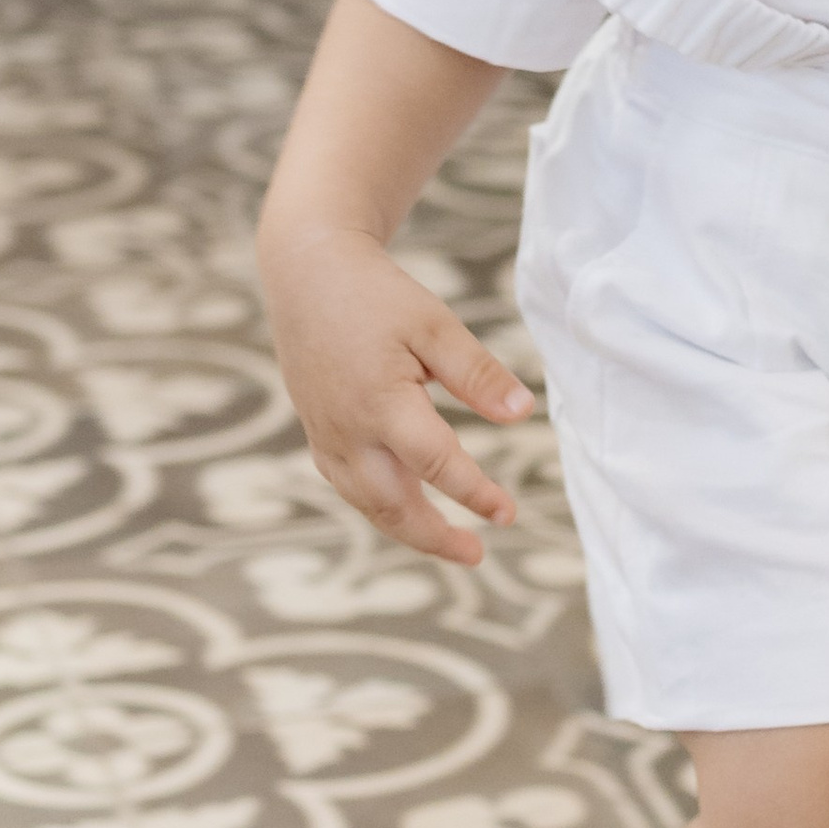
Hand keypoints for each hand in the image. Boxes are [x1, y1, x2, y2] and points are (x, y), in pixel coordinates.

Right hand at [266, 225, 529, 563]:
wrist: (307, 272)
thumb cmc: (376, 296)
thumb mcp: (435, 324)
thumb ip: (476, 373)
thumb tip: (521, 414)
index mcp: (381, 404)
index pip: (437, 465)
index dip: (474, 494)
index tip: (507, 513)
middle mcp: (348, 431)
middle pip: (393, 505)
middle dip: (435, 537)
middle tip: (476, 555)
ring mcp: (327, 435)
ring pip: (366, 502)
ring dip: (407, 529)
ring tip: (449, 542)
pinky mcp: (317, 431)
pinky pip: (347, 485)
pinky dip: (377, 506)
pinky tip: (403, 508)